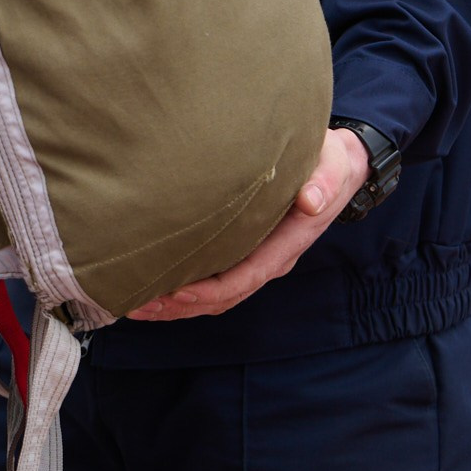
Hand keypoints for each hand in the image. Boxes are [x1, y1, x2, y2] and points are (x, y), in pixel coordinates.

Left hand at [129, 128, 370, 320]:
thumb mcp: (332, 167)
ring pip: (214, 295)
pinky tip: (152, 287)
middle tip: (137, 305)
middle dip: (180, 305)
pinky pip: (213, 280)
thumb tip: (310, 201)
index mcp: (286, 246)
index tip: (176, 291)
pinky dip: (181, 290)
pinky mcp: (243, 252)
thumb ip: (324, 183)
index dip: (211, 289)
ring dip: (175, 304)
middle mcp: (269, 260)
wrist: (336, 169)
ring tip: (134, 305)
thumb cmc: (329, 165)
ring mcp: (256, 259)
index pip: (246, 278)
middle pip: (223, 297)